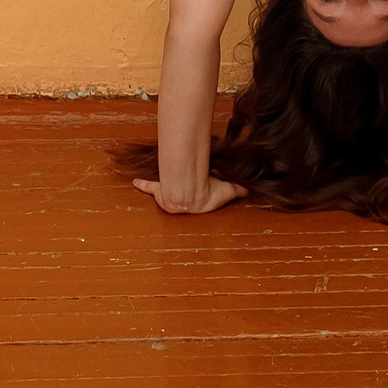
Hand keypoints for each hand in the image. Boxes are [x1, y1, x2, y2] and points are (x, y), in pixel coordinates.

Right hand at [132, 175, 246, 215]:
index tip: (203, 197)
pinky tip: (135, 182)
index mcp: (198, 205)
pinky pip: (151, 188)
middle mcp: (182, 205)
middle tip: (186, 189)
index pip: (202, 201)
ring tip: (165, 183)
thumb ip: (238, 189)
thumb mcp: (227, 189)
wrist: (188, 193)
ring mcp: (170, 198)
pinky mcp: (160, 191)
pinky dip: (143, 185)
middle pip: (184, 196)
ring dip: (167, 189)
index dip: (204, 197)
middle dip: (184, 194)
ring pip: (169, 191)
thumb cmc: (206, 193)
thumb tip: (251, 189)